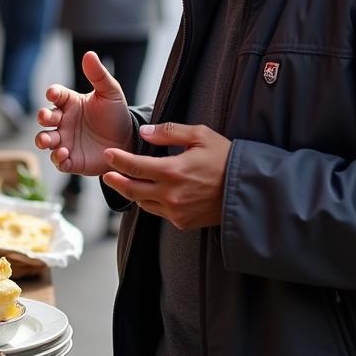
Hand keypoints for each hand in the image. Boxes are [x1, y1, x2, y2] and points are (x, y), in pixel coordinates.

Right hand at [34, 52, 133, 176]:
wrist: (129, 142)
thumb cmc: (116, 115)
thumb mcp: (111, 93)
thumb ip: (99, 75)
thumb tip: (89, 54)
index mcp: (71, 103)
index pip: (56, 95)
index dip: (53, 93)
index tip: (53, 93)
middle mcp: (64, 121)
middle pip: (45, 117)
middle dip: (42, 117)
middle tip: (46, 117)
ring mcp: (65, 141)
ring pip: (46, 139)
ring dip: (43, 139)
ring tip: (47, 141)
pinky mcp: (71, 159)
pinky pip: (58, 160)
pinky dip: (57, 158)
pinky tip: (63, 154)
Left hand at [101, 122, 231, 228]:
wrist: (248, 190)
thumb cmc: (226, 158)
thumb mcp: (200, 136)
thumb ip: (170, 132)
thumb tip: (144, 132)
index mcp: (173, 171)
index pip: (134, 166)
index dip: (117, 160)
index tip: (107, 154)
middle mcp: (171, 195)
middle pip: (132, 190)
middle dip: (116, 181)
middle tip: (106, 174)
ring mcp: (176, 212)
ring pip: (143, 204)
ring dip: (132, 193)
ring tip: (124, 183)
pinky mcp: (183, 222)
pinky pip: (159, 213)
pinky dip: (150, 203)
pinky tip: (148, 194)